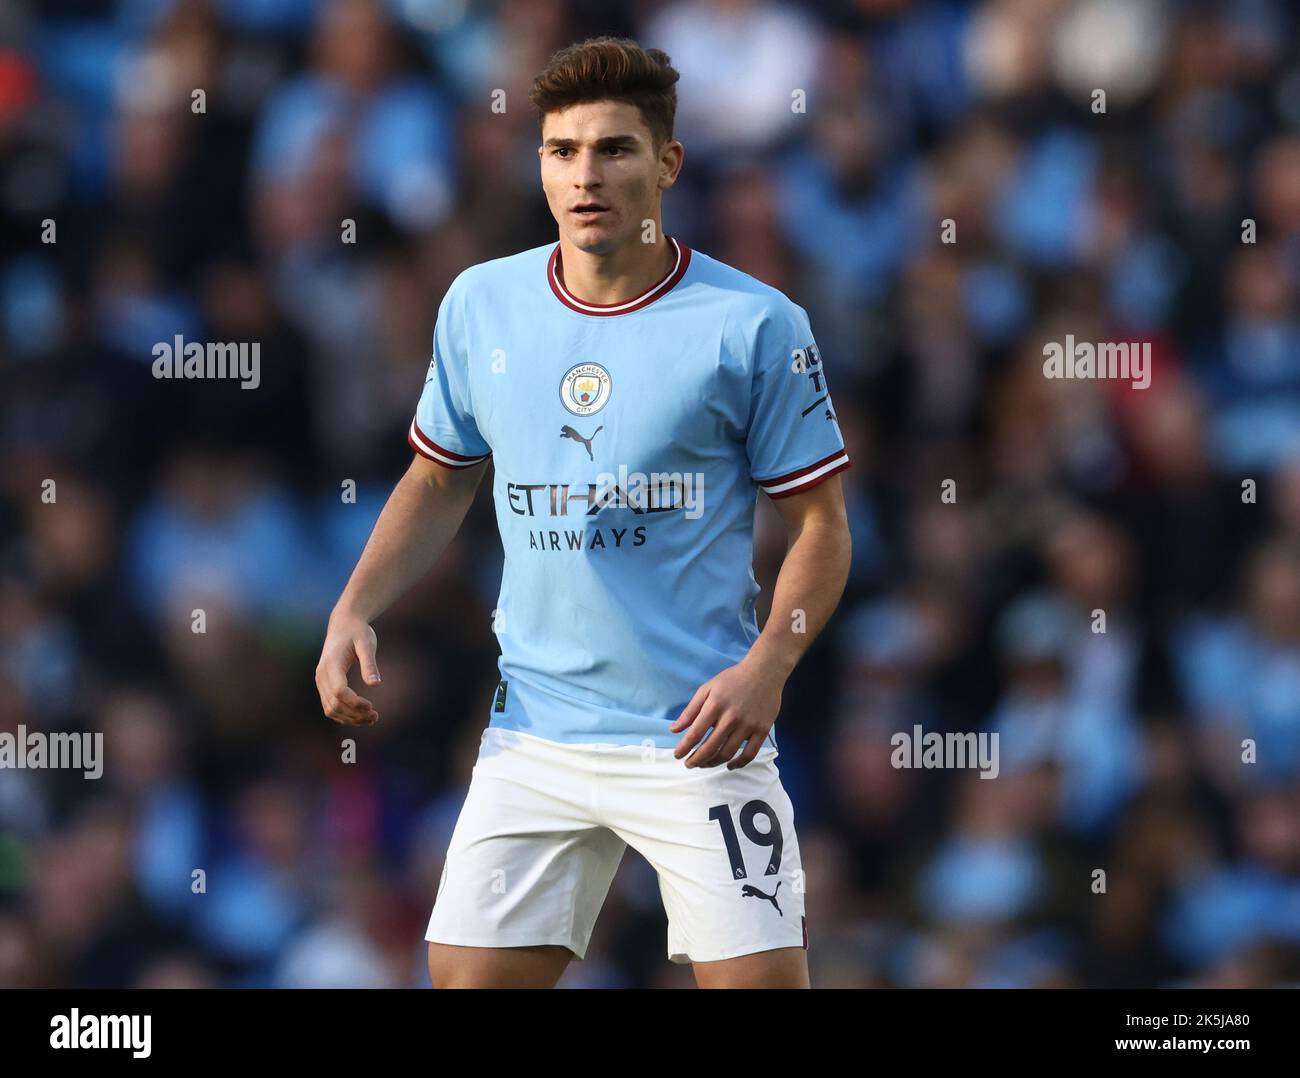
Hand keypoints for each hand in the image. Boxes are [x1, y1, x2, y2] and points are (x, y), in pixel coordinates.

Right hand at [315, 614, 381, 725]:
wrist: (343, 624)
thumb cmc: (357, 632)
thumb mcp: (367, 643)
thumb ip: (370, 664)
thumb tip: (375, 684)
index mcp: (332, 664)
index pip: (339, 691)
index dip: (355, 703)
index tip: (371, 706)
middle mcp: (322, 675)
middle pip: (334, 704)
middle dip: (355, 714)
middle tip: (375, 717)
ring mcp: (321, 681)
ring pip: (331, 709)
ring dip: (350, 718)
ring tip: (371, 718)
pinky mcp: (324, 685)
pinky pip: (330, 706)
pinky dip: (344, 715)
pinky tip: (361, 716)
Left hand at [669, 657, 783, 769]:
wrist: (764, 672)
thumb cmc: (732, 680)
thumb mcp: (707, 688)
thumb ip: (690, 710)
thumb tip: (674, 730)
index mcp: (715, 705)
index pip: (695, 734)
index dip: (684, 748)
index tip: (678, 755)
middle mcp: (731, 717)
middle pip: (710, 747)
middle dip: (696, 760)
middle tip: (689, 764)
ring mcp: (748, 725)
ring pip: (728, 753)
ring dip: (713, 763)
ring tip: (705, 764)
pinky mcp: (762, 730)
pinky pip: (750, 754)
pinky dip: (738, 764)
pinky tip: (729, 765)